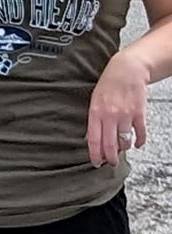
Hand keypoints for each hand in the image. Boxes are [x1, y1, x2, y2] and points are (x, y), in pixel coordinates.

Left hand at [88, 50, 149, 166]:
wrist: (127, 69)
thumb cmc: (109, 84)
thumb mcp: (94, 100)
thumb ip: (94, 118)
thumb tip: (95, 137)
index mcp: (95, 112)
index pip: (93, 139)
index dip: (95, 153)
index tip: (96, 162)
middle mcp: (110, 115)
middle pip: (109, 144)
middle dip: (110, 157)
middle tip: (111, 163)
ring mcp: (126, 115)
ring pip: (125, 140)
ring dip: (124, 148)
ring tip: (122, 151)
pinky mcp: (139, 113)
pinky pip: (140, 132)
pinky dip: (139, 141)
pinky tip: (138, 144)